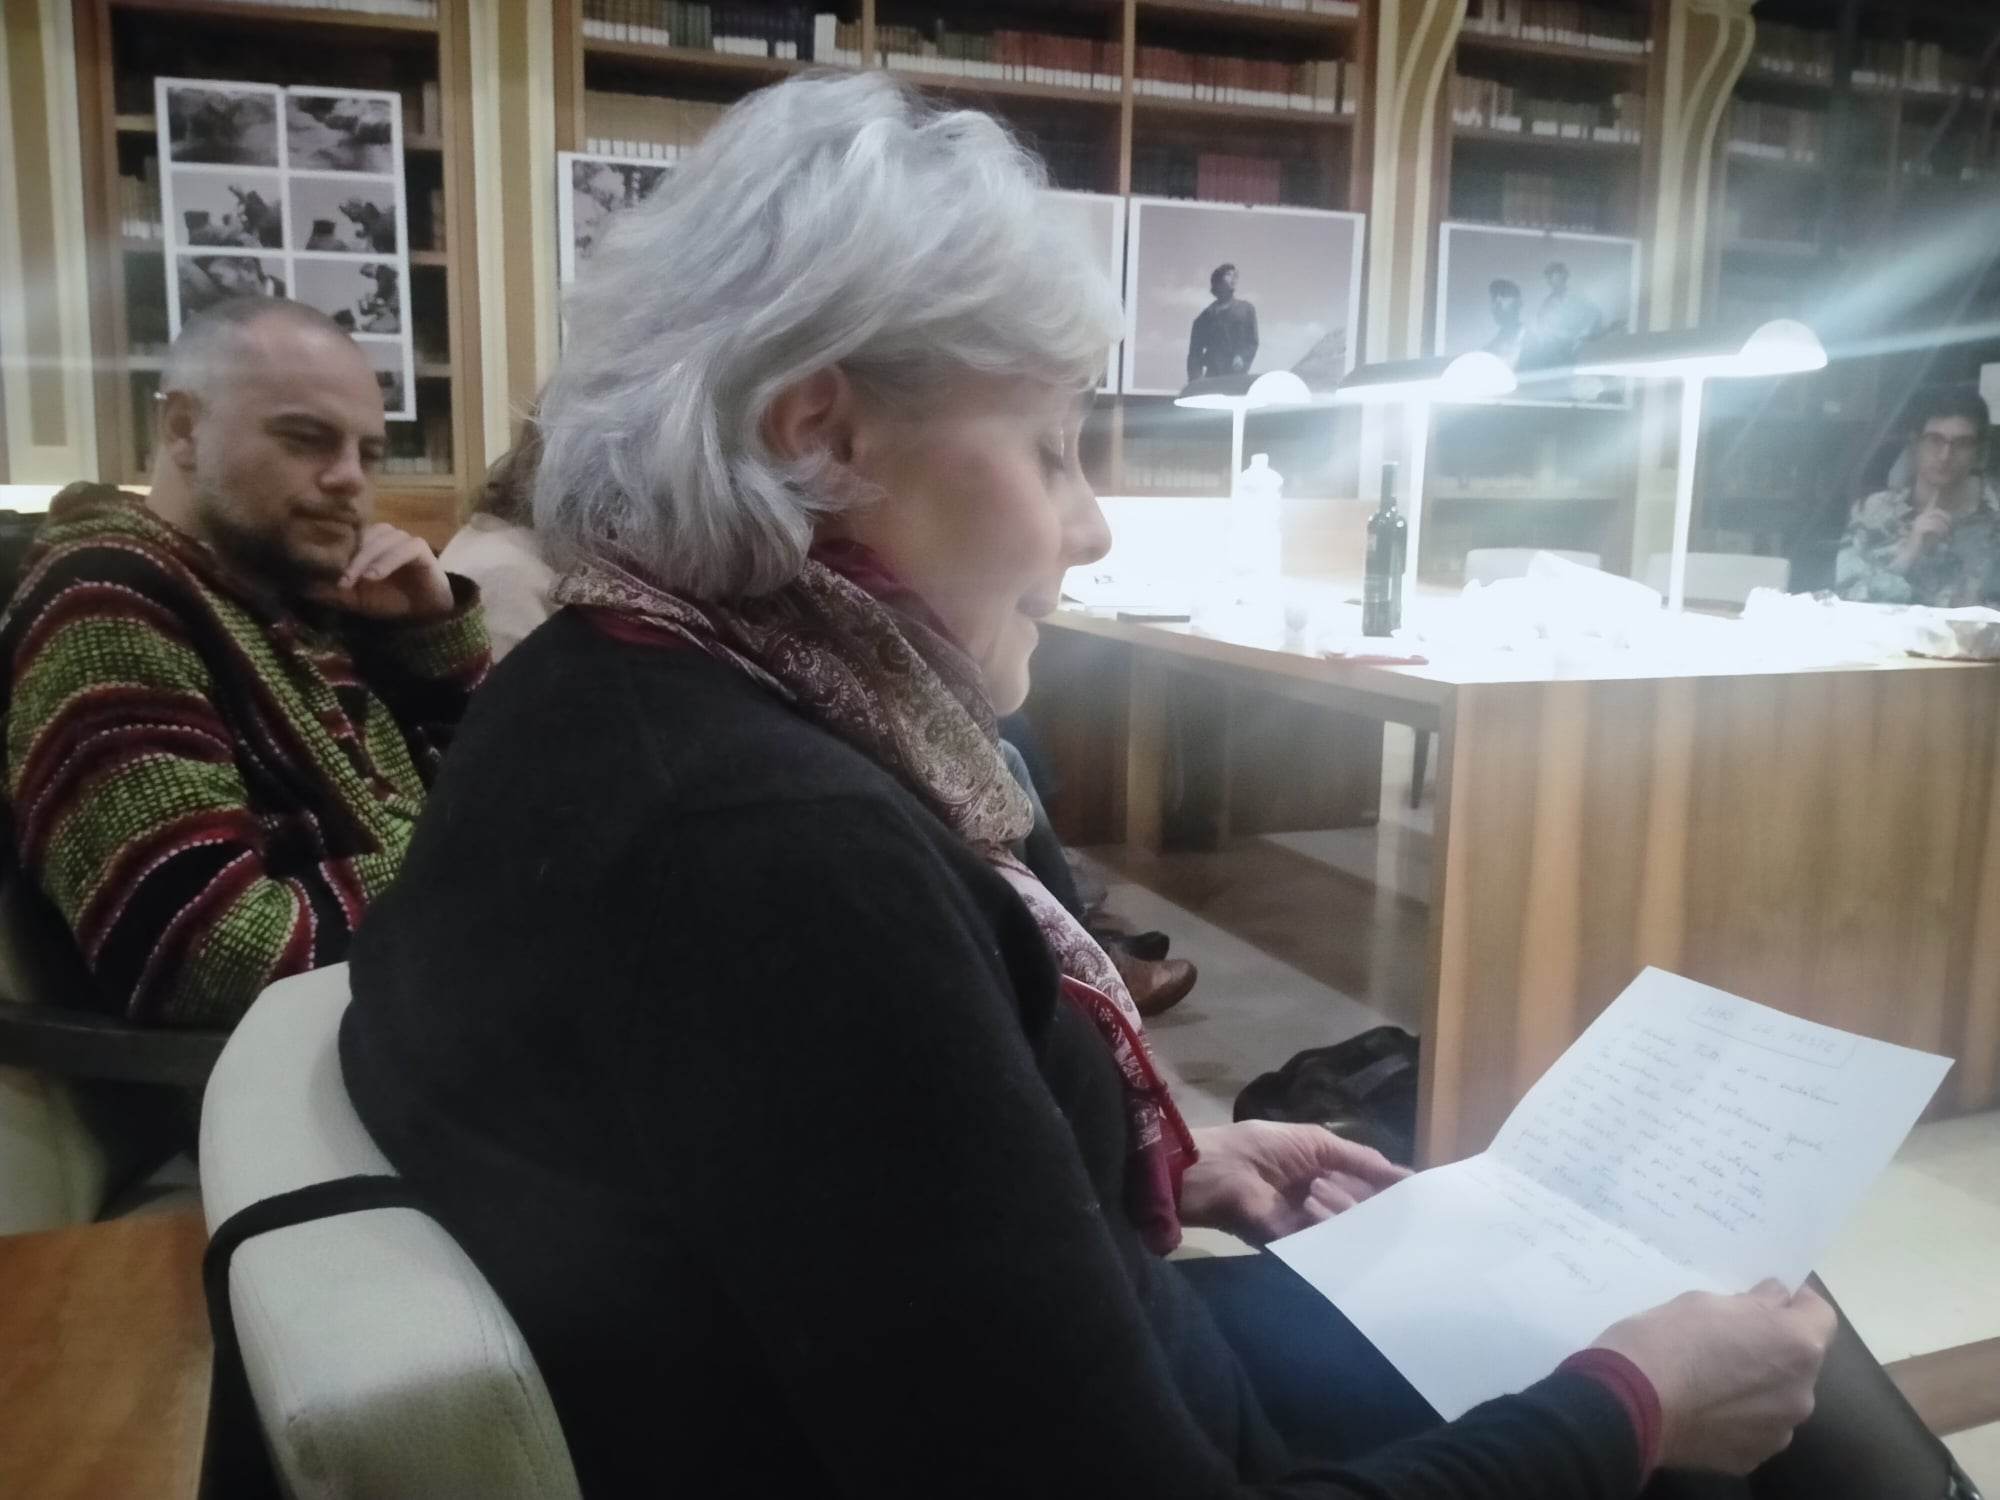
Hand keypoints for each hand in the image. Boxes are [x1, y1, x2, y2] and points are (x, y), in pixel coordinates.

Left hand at [307, 523, 454, 621]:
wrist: (424, 614)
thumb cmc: (390, 601)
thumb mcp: (356, 599)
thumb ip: (333, 592)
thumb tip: (303, 588)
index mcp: (369, 543)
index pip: (349, 537)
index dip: (338, 551)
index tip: (326, 573)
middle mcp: (386, 537)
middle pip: (365, 537)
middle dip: (352, 558)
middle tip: (342, 580)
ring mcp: (404, 540)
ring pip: (384, 540)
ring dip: (368, 559)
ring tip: (360, 579)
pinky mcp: (421, 549)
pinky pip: (405, 549)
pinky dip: (389, 561)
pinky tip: (376, 576)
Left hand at [1178, 1121, 1409, 1244]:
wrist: (1217, 1170)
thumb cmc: (1261, 1147)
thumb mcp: (1315, 1142)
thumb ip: (1359, 1158)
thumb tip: (1405, 1174)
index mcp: (1329, 1175)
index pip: (1370, 1188)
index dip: (1390, 1190)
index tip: (1416, 1195)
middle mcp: (1324, 1203)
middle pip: (1365, 1211)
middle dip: (1366, 1200)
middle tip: (1345, 1185)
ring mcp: (1309, 1227)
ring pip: (1347, 1227)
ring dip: (1338, 1207)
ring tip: (1313, 1191)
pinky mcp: (1295, 1247)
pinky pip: (1323, 1243)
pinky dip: (1322, 1225)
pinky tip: (1310, 1207)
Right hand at [1590, 1280, 1834, 1473]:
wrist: (1628, 1405)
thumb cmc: (1668, 1339)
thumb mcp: (1706, 1301)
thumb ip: (1753, 1304)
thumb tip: (1773, 1301)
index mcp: (1796, 1345)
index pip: (1820, 1314)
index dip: (1797, 1302)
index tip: (1768, 1297)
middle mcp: (1801, 1393)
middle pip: (1799, 1361)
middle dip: (1774, 1348)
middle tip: (1730, 1340)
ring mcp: (1778, 1432)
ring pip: (1778, 1399)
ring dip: (1758, 1385)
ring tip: (1711, 1380)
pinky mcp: (1751, 1458)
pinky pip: (1754, 1428)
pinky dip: (1737, 1417)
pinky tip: (1702, 1408)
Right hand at [1895, 508, 1953, 570]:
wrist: (1913, 551)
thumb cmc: (1924, 542)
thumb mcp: (1934, 531)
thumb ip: (1939, 524)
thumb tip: (1949, 519)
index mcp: (1923, 517)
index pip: (1936, 511)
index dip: (1945, 515)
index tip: (1950, 523)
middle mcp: (1920, 518)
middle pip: (1936, 512)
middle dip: (1945, 518)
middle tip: (1949, 527)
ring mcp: (1918, 523)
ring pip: (1936, 520)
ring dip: (1943, 527)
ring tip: (1945, 533)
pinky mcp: (1919, 530)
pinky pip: (1933, 526)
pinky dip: (1939, 531)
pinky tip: (1941, 536)